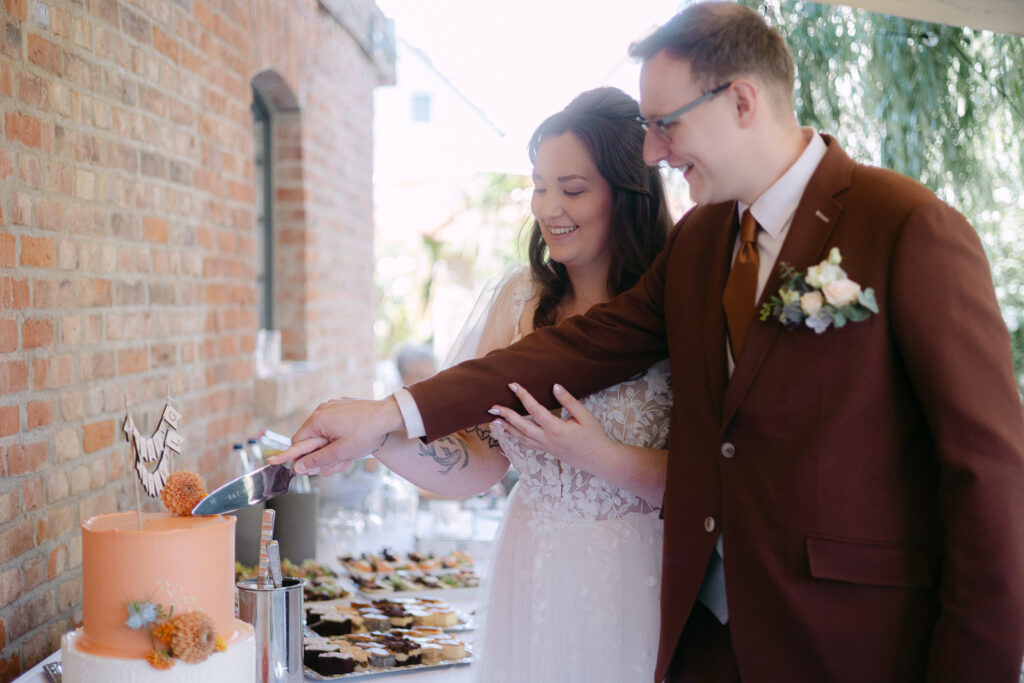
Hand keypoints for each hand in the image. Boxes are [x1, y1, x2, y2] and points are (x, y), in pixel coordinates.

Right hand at [267, 396, 402, 475]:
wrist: (389, 415)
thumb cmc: (367, 433)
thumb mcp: (340, 453)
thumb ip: (317, 461)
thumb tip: (298, 467)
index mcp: (318, 419)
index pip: (297, 442)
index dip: (303, 458)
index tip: (312, 468)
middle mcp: (322, 409)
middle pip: (312, 439)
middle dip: (324, 454)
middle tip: (339, 463)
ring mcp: (333, 406)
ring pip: (324, 434)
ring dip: (334, 447)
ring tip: (350, 455)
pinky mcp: (343, 406)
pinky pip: (334, 425)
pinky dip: (340, 436)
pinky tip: (353, 443)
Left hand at [487, 382, 612, 469]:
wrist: (598, 459)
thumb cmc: (594, 435)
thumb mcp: (584, 415)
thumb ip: (568, 401)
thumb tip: (554, 386)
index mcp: (556, 429)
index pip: (534, 410)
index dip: (523, 396)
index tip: (513, 385)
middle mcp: (547, 439)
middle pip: (521, 425)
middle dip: (505, 415)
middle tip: (492, 406)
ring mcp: (545, 447)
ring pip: (521, 437)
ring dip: (506, 427)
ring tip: (494, 419)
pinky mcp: (546, 451)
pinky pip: (526, 443)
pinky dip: (515, 436)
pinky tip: (508, 431)